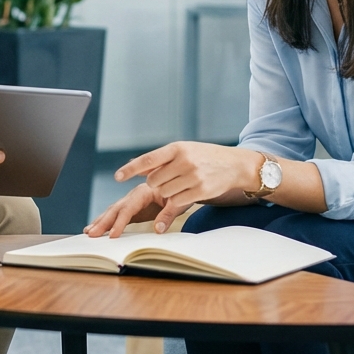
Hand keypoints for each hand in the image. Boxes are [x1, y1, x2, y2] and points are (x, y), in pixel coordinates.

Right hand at [84, 183, 184, 237]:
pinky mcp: (132, 206)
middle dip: (103, 222)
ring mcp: (132, 199)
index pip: (128, 208)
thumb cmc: (182, 191)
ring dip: (100, 221)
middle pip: (116, 208)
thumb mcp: (179, 203)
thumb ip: (168, 215)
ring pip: (113, 210)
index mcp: (144, 191)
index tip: (113, 235)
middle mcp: (135, 193)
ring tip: (88, 231)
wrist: (183, 180)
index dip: (120, 222)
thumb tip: (159, 229)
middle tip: (92, 234)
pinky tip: (96, 227)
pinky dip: (106, 220)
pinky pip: (117, 213)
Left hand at [117, 142, 262, 211]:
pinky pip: (176, 203)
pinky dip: (172, 206)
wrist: (235, 165)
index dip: (131, 168)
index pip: (149, 159)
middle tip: (167, 182)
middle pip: (154, 181)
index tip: (118, 177)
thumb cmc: (205, 157)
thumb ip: (162, 160)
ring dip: (166, 194)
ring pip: (164, 193)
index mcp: (177, 148)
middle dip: (155, 185)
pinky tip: (176, 202)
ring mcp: (193, 177)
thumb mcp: (184, 150)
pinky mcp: (200, 191)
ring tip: (178, 187)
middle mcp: (185, 161)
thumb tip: (137, 168)